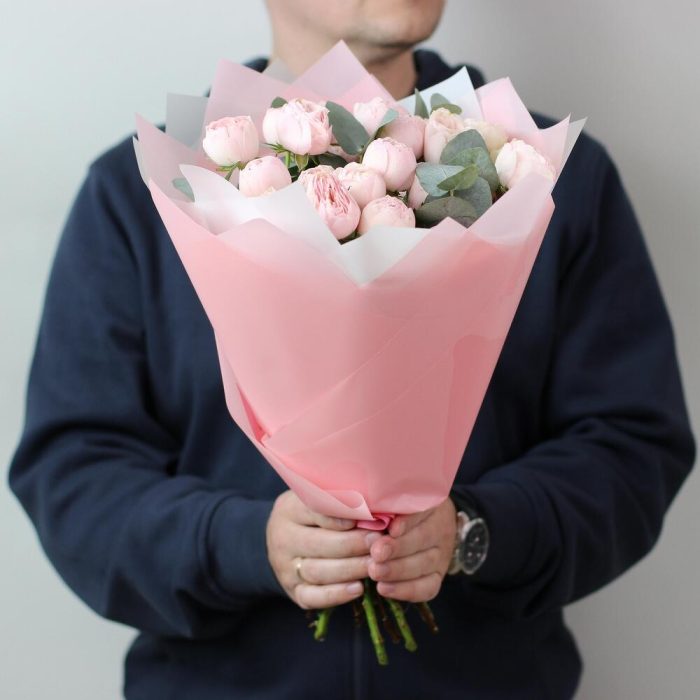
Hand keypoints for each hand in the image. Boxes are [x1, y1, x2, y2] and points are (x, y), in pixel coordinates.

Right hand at [266, 490, 372, 609]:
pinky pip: (313, 597)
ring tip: (375, 564)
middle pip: (319, 544)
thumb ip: (338, 501)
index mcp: (289, 510)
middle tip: (378, 541)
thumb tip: (371, 507)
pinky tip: (358, 588)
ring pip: (318, 571)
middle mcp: (283, 539)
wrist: (284, 541)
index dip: (342, 514)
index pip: (314, 511)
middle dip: (353, 544)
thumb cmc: (312, 515)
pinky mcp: (293, 591)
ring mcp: (286, 568)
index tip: (367, 516)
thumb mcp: (318, 498)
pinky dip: (336, 595)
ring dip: (351, 568)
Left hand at [367, 498, 456, 602]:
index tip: (391, 529)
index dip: (408, 521)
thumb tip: (355, 509)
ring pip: (424, 564)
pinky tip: (384, 589)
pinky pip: (427, 587)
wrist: (424, 526)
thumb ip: (377, 505)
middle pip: (423, 539)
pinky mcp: (437, 576)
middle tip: (376, 553)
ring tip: (375, 572)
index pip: (422, 511)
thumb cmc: (397, 510)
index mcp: (430, 504)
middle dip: (397, 548)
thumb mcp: (391, 502)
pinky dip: (405, 590)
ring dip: (397, 570)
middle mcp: (440, 528)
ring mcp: (441, 554)